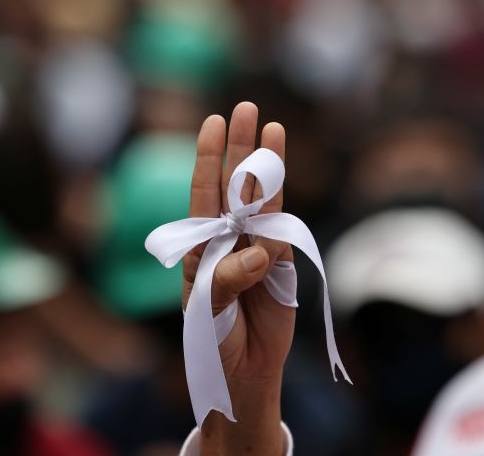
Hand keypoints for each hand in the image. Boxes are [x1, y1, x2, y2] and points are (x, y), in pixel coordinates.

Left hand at [183, 102, 291, 454]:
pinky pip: (282, 231)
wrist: (242, 375)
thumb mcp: (207, 312)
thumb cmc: (212, 342)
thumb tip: (258, 250)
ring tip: (271, 127)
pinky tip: (279, 170)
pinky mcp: (281, 265)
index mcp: (200, 247)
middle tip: (246, 108)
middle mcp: (228, 241)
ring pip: (262, 200)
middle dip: (240, 147)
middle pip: (234, 186)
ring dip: (266, 165)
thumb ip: (228, 279)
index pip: (204, 195)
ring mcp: (256, 250)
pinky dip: (282, 204)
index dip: (209, 159)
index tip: (213, 123)